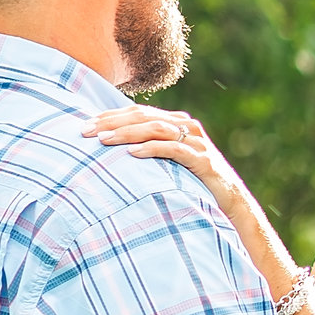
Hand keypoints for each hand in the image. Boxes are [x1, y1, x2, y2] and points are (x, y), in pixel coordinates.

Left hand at [87, 106, 288, 286]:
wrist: (231, 203)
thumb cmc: (193, 183)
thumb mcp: (167, 163)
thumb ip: (147, 150)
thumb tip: (109, 151)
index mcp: (176, 123)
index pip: (137, 112)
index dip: (109, 115)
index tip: (83, 124)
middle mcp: (187, 127)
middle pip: (143, 116)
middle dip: (111, 122)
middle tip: (85, 131)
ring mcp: (196, 142)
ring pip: (156, 129)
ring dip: (127, 133)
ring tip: (103, 141)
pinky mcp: (203, 160)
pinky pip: (174, 149)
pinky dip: (152, 149)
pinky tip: (132, 153)